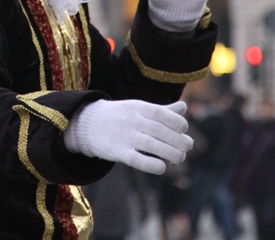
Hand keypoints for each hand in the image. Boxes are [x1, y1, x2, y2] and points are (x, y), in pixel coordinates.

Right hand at [63, 100, 192, 174]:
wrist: (87, 124)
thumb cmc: (119, 116)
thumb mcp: (138, 108)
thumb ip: (161, 110)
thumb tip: (183, 107)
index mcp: (138, 107)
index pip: (162, 113)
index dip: (177, 122)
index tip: (183, 130)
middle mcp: (132, 120)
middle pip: (160, 131)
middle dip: (179, 141)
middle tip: (187, 147)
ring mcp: (124, 136)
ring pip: (153, 145)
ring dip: (171, 153)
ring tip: (180, 158)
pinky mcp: (117, 151)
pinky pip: (137, 160)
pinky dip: (152, 164)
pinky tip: (162, 167)